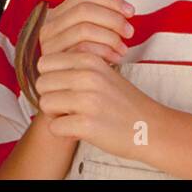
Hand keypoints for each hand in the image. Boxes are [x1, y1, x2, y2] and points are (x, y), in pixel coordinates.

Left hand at [35, 50, 161, 160]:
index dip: (50, 77)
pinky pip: (54, 127)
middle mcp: (87, 76)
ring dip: (55, 114)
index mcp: (89, 59)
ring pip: (45, 104)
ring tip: (73, 116)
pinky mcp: (87, 124)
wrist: (151, 127)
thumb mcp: (102, 72)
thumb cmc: (122, 101)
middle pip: (41, 83)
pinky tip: (77, 130)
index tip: (64, 88)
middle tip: (68, 106)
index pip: (45, 62)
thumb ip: (75, 66)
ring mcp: (87, 100)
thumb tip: (41, 68)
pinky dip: (62, 131)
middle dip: (50, 96)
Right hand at [39, 0, 134, 65]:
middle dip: (113, 18)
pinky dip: (104, 52)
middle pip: (84, 10)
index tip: (130, 11)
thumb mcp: (99, 31)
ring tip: (124, 48)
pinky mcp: (55, 64)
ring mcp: (50, 46)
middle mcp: (49, 28)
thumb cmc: (91, 61)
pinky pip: (82, 50)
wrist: (78, 96)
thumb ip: (102, 5)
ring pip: (84, 28)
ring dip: (110, 37)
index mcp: (58, 14)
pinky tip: (116, 59)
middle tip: (130, 31)